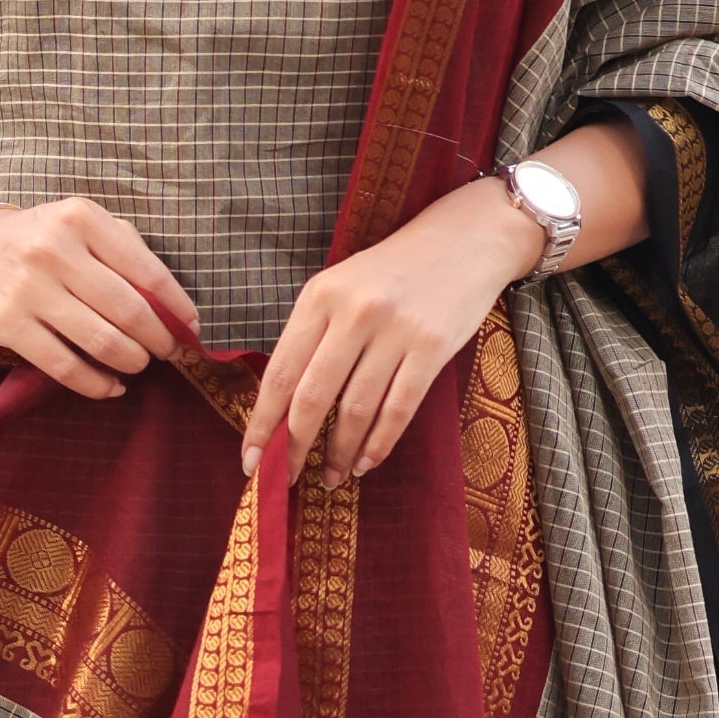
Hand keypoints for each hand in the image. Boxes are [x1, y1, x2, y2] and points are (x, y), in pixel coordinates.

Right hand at [0, 197, 197, 397]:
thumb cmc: (37, 240)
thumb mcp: (79, 225)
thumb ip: (125, 251)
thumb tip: (173, 305)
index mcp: (81, 218)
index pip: (147, 270)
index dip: (177, 307)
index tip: (191, 327)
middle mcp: (54, 249)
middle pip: (129, 310)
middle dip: (159, 339)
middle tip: (167, 351)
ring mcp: (28, 288)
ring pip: (102, 341)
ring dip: (132, 361)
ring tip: (139, 364)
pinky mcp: (9, 325)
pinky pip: (66, 366)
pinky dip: (98, 384)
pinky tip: (111, 387)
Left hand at [242, 181, 524, 482]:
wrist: (467, 238)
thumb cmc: (396, 269)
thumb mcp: (342, 286)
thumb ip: (314, 334)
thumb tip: (283, 405)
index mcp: (320, 296)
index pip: (280, 371)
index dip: (262, 422)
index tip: (251, 460)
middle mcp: (354, 312)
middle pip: (312, 397)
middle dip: (294, 447)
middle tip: (286, 479)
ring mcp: (396, 330)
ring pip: (355, 410)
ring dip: (339, 452)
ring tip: (331, 477)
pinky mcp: (433, 347)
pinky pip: (398, 409)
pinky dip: (378, 444)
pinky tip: (366, 462)